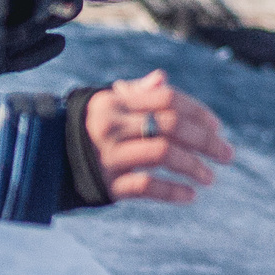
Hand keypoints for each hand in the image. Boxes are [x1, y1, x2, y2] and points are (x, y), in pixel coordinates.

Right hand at [82, 69, 234, 202]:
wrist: (46, 161)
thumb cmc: (88, 129)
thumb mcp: (107, 106)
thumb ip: (136, 93)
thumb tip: (162, 79)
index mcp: (115, 101)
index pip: (167, 99)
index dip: (197, 111)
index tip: (217, 127)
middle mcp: (112, 126)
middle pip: (171, 126)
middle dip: (205, 140)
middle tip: (228, 154)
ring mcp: (109, 155)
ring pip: (163, 154)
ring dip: (193, 166)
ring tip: (211, 177)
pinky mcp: (106, 184)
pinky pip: (147, 186)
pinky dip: (172, 192)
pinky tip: (191, 195)